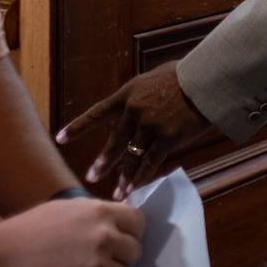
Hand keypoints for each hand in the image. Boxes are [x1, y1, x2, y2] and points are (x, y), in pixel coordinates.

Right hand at [0, 198, 143, 266]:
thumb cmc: (26, 232)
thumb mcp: (67, 210)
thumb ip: (96, 216)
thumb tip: (118, 223)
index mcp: (101, 212)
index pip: (138, 222)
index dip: (130, 233)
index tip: (121, 240)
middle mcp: (104, 236)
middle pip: (134, 251)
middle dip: (120, 258)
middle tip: (98, 262)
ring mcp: (96, 265)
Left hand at [57, 60, 214, 198]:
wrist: (207, 79)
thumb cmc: (185, 74)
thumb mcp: (154, 77)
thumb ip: (140, 93)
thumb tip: (134, 102)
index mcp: (128, 94)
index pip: (97, 113)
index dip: (78, 127)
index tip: (60, 139)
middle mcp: (134, 111)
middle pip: (114, 142)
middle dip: (103, 162)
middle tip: (92, 176)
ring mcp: (150, 126)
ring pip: (132, 156)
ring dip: (124, 175)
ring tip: (117, 192)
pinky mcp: (168, 138)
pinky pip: (151, 161)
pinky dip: (142, 175)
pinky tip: (135, 186)